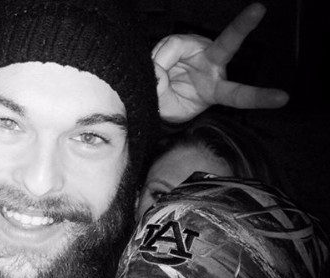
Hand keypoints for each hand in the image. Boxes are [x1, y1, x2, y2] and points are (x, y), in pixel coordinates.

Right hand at [153, 2, 288, 122]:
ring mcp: (197, 50)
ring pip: (176, 47)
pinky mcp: (180, 42)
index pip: (239, 94)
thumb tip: (157, 71)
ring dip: (160, 63)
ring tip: (156, 77)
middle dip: (242, 26)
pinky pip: (166, 46)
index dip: (259, 97)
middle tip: (259, 9)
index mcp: (215, 90)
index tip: (283, 98)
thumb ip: (163, 94)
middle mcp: (212, 65)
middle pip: (229, 43)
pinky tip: (154, 66)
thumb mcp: (167, 108)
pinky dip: (155, 59)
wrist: (156, 95)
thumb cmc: (169, 104)